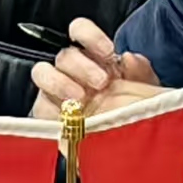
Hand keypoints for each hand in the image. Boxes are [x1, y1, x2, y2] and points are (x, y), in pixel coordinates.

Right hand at [30, 17, 160, 119]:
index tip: (108, 51)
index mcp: (92, 58)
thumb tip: (129, 58)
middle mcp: (71, 71)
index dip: (90, 36)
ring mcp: (54, 91)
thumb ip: (141, 73)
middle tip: (101, 82)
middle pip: (64, 55)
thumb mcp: (144, 93)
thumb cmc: (128, 114)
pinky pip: (39, 104)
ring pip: (42, 72)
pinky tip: (69, 118)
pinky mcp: (44, 113)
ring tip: (79, 99)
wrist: (118, 151)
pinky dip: (51, 109)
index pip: (80, 31)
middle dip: (82, 66)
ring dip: (59, 83)